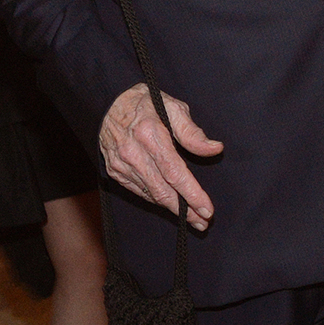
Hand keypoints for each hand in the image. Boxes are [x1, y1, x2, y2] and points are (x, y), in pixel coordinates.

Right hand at [100, 83, 224, 230]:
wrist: (108, 103)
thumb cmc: (146, 103)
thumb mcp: (173, 107)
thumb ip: (192, 132)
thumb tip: (215, 149)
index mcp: (150, 134)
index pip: (175, 172)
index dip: (192, 193)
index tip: (207, 208)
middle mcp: (133, 153)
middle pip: (163, 190)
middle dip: (185, 209)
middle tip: (203, 221)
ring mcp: (121, 165)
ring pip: (151, 194)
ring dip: (172, 208)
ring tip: (192, 218)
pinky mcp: (115, 171)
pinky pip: (139, 191)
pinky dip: (156, 199)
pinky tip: (169, 203)